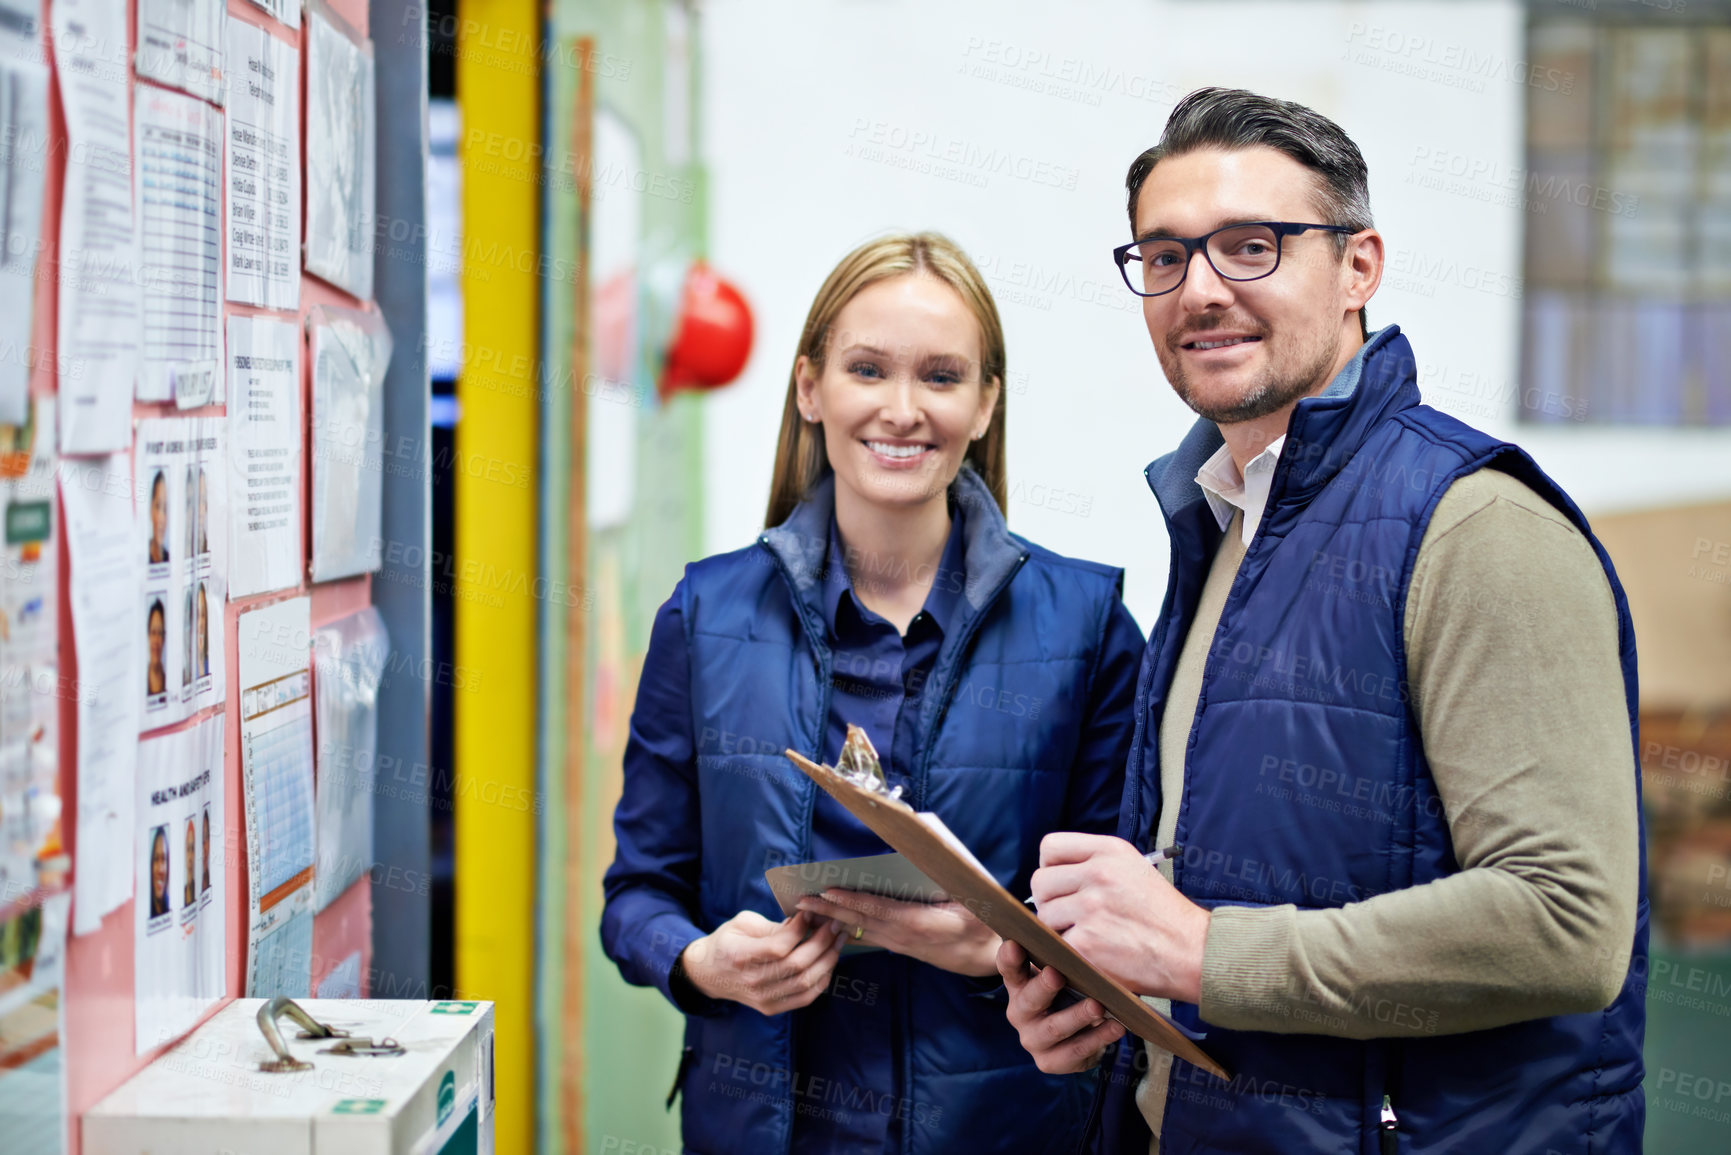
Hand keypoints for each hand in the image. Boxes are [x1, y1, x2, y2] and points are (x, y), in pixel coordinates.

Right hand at [680, 910, 842, 1014]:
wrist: (709, 974)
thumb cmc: (727, 942)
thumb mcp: (742, 923)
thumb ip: (773, 925)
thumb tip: (805, 922)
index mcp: (740, 956)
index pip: (779, 947)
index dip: (800, 929)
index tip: (810, 913)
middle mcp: (752, 981)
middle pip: (797, 964)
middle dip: (822, 941)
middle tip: (835, 924)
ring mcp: (763, 999)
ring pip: (806, 982)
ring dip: (828, 959)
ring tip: (838, 940)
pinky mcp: (772, 1008)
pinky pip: (806, 997)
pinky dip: (822, 979)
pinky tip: (829, 961)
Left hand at [796, 889, 1001, 977]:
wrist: (987, 955)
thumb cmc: (981, 921)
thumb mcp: (970, 897)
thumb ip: (947, 874)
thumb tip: (925, 844)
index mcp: (918, 922)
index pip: (877, 909)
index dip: (851, 900)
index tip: (827, 890)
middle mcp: (903, 936)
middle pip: (859, 921)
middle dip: (828, 910)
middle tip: (800, 901)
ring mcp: (900, 945)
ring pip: (859, 930)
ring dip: (831, 920)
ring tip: (806, 911)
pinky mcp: (900, 947)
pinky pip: (868, 936)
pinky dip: (846, 927)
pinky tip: (831, 921)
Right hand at [997, 938, 1124, 1072]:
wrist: (1080, 1035)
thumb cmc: (1070, 993)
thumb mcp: (1063, 973)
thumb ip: (1062, 958)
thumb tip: (1080, 935)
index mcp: (1019, 985)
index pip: (1009, 969)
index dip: (1009, 957)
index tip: (1015, 944)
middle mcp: (1019, 1013)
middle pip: (1028, 1000)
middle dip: (1043, 987)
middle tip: (1057, 975)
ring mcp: (1032, 1040)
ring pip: (1054, 1028)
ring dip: (1076, 1017)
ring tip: (1098, 1006)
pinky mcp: (1049, 1062)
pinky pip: (1075, 1051)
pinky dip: (1098, 1039)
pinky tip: (1116, 1027)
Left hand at [1031, 832, 1210, 1003]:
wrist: (1192, 952)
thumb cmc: (1164, 914)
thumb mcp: (1134, 868)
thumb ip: (1094, 863)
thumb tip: (1054, 872)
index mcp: (1109, 851)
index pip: (1050, 847)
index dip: (1050, 868)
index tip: (1061, 884)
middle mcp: (1098, 874)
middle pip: (1039, 883)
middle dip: (1049, 902)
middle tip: (1069, 917)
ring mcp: (1090, 909)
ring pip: (1044, 917)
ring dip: (1059, 930)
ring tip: (1087, 937)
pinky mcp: (1086, 943)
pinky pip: (1056, 946)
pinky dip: (1070, 954)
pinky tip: (1093, 955)